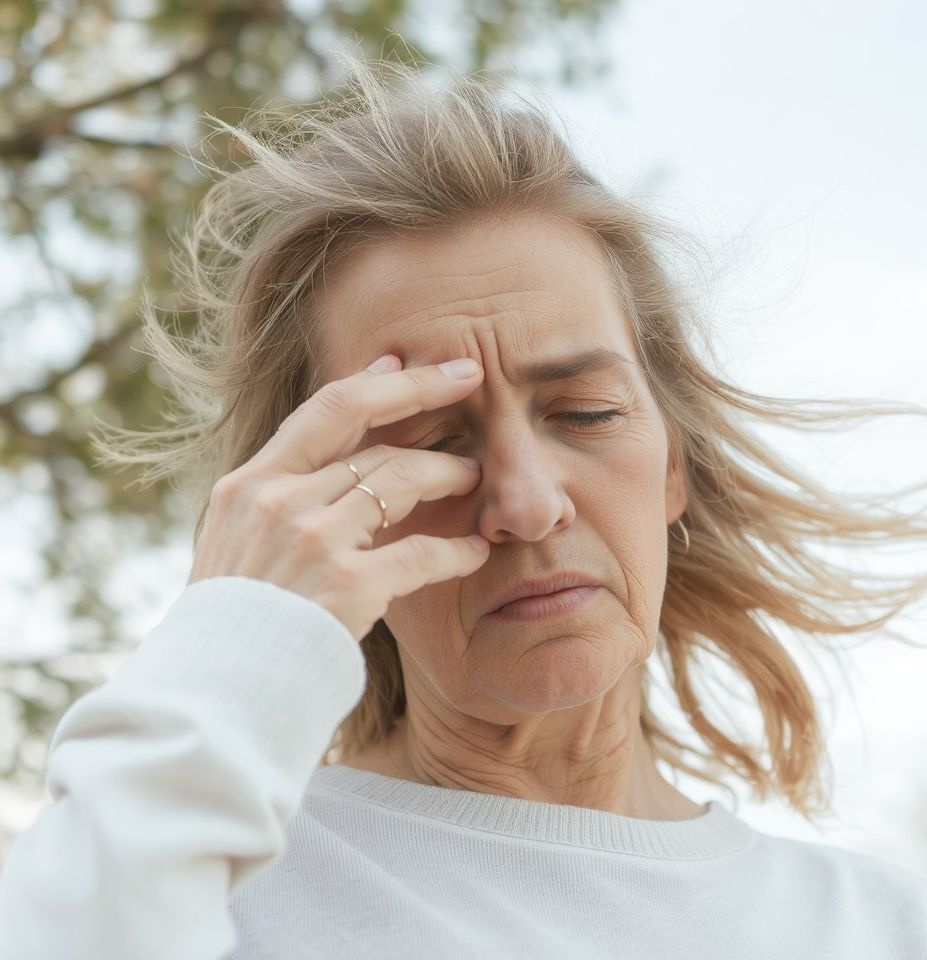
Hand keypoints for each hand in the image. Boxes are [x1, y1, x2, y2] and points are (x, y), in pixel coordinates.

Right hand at [187, 354, 488, 640]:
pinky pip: (422, 553)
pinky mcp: (346, 586)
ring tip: (474, 476)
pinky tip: (476, 552)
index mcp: (249, 485)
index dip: (377, 380)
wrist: (216, 690)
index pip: (324, 410)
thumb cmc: (234, 621)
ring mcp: (313, 541)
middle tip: (470, 384)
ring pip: (401, 480)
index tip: (409, 360)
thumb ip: (276, 497)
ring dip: (448, 473)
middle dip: (426, 400)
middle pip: (373, 438)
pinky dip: (456, 551)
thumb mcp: (235, 542)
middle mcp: (278, 501)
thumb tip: (326, 454)